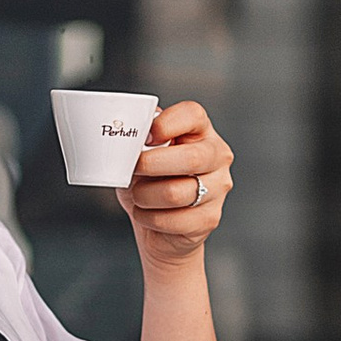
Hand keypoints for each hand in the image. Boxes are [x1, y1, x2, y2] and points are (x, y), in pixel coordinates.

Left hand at [119, 100, 233, 272]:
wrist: (160, 226)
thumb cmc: (151, 182)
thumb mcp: (143, 154)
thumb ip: (139, 138)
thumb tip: (122, 130)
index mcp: (201, 132)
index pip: (193, 114)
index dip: (166, 123)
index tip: (145, 137)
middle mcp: (217, 157)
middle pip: (191, 158)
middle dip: (151, 165)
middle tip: (133, 170)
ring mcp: (218, 189)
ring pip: (176, 193)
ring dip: (144, 196)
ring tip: (138, 195)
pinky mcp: (209, 219)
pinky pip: (173, 220)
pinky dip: (148, 218)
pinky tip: (146, 213)